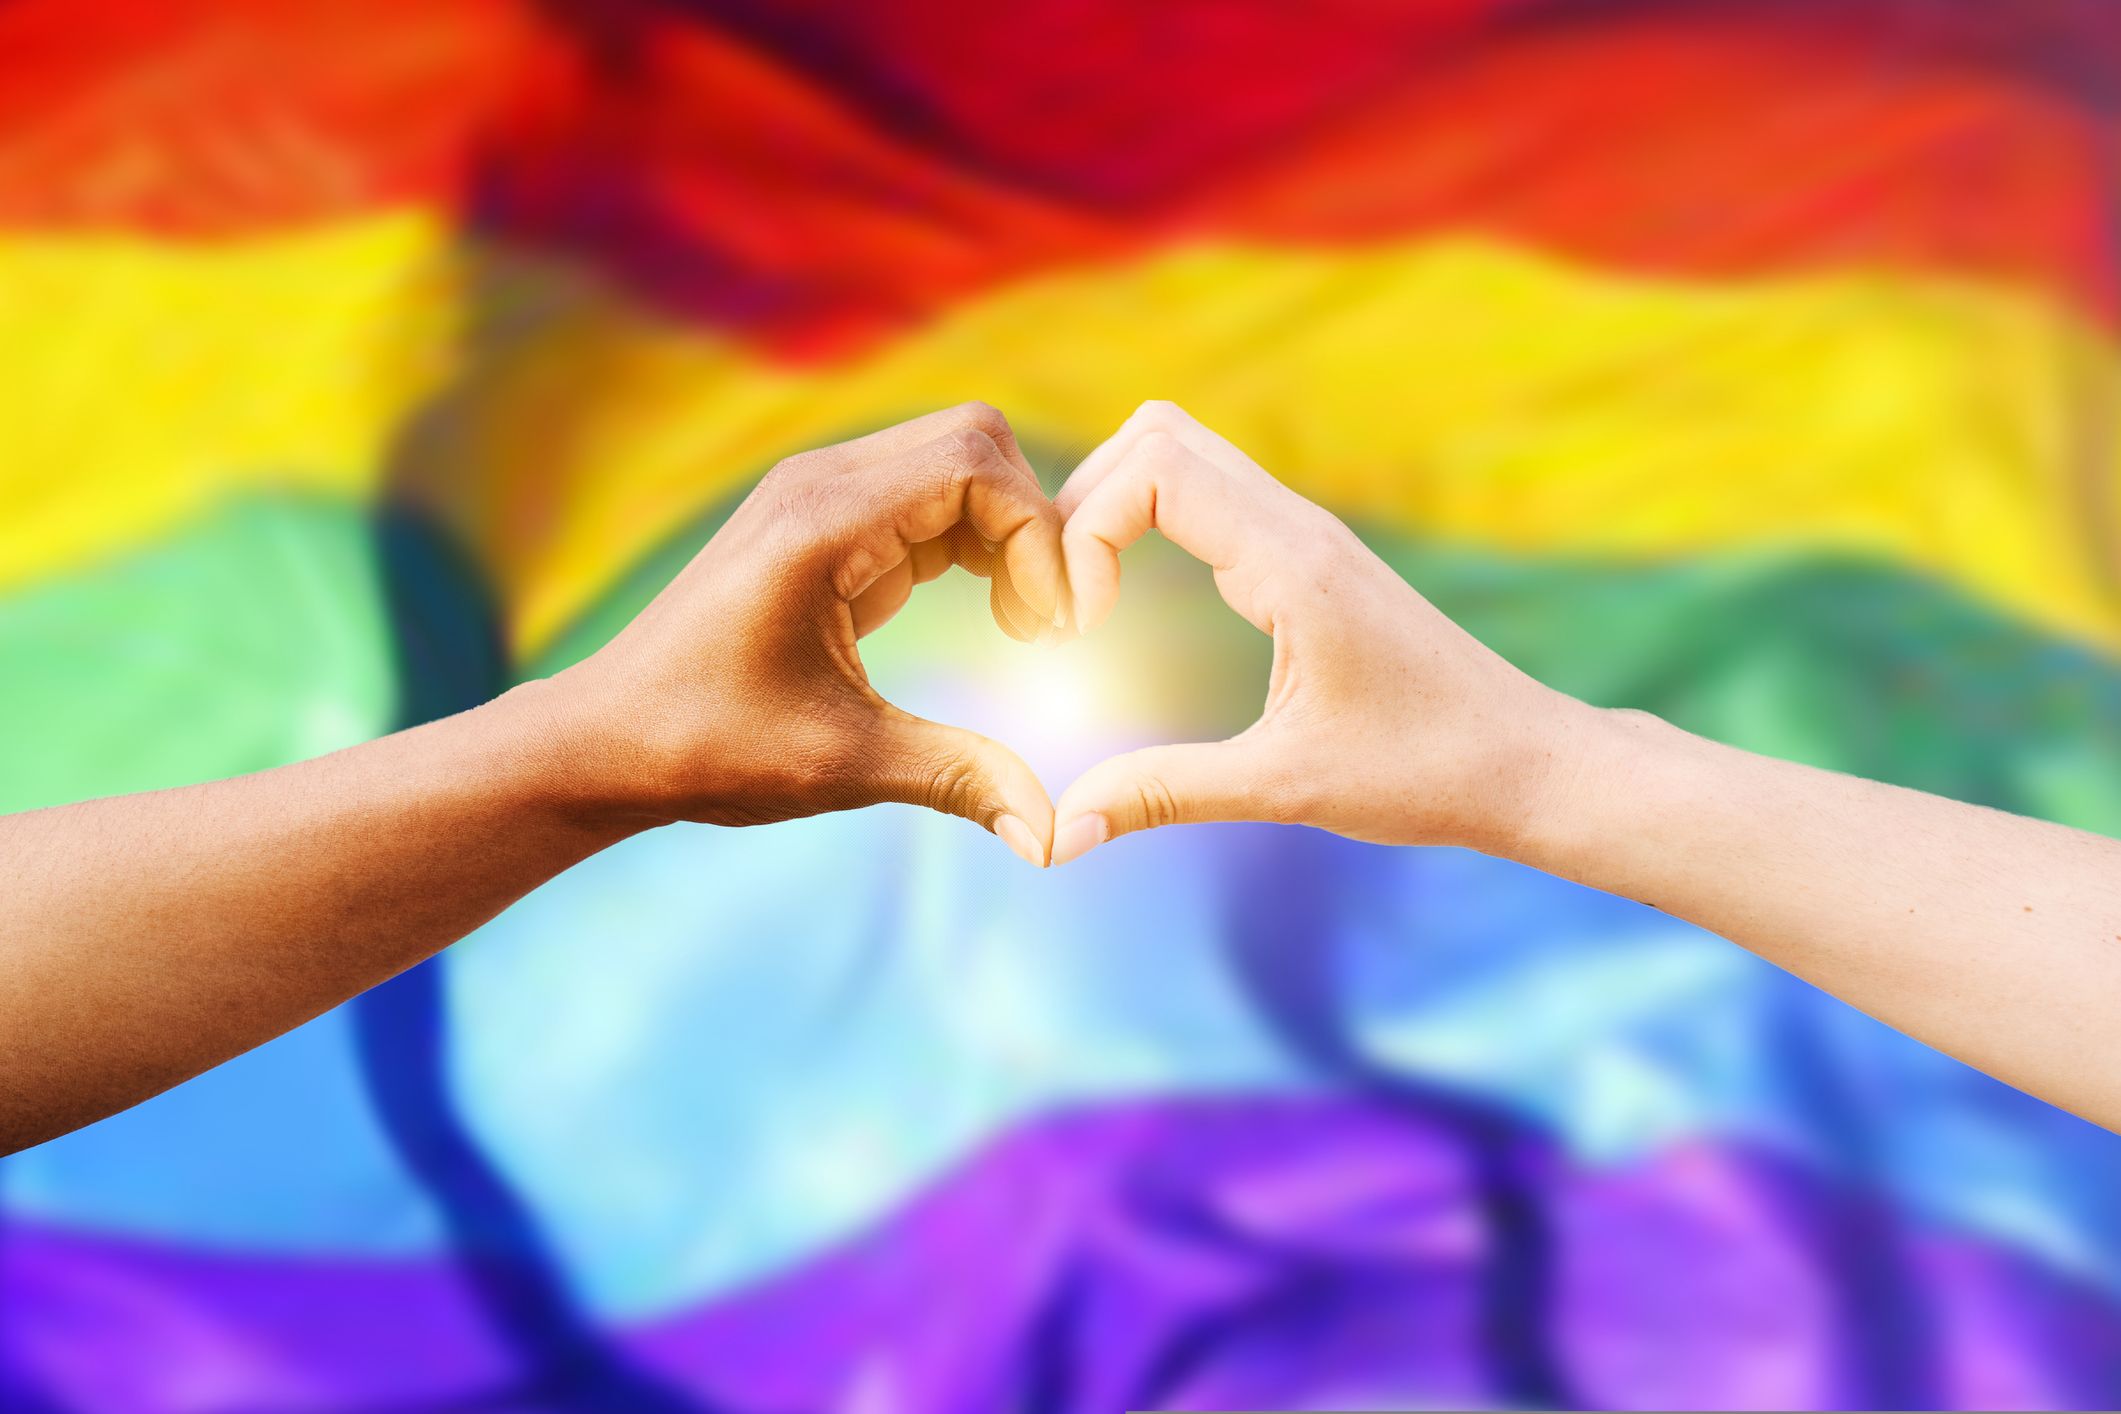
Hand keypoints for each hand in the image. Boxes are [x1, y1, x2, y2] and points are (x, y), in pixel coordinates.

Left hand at [542, 402, 1064, 863]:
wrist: (606, 741)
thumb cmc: (704, 747)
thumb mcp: (842, 765)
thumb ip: (958, 778)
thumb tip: (1053, 836)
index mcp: (822, 522)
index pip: (975, 465)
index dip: (1038, 537)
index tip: (1052, 628)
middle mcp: (819, 484)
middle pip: (975, 441)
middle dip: (1031, 523)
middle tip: (1044, 621)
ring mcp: (817, 495)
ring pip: (954, 460)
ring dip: (1004, 531)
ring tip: (1020, 623)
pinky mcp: (821, 522)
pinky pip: (924, 495)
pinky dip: (972, 540)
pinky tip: (986, 610)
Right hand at [1048, 401, 1584, 864]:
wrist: (1525, 762)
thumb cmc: (1425, 772)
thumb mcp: (1284, 788)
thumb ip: (1165, 795)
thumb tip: (1062, 835)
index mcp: (1291, 562)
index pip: (1152, 468)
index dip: (1086, 531)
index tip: (1078, 627)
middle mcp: (1298, 527)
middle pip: (1155, 434)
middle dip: (1082, 501)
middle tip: (1061, 602)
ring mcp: (1306, 534)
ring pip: (1181, 453)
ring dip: (1114, 506)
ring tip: (1085, 601)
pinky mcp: (1310, 558)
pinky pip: (1210, 494)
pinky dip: (1150, 522)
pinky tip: (1134, 602)